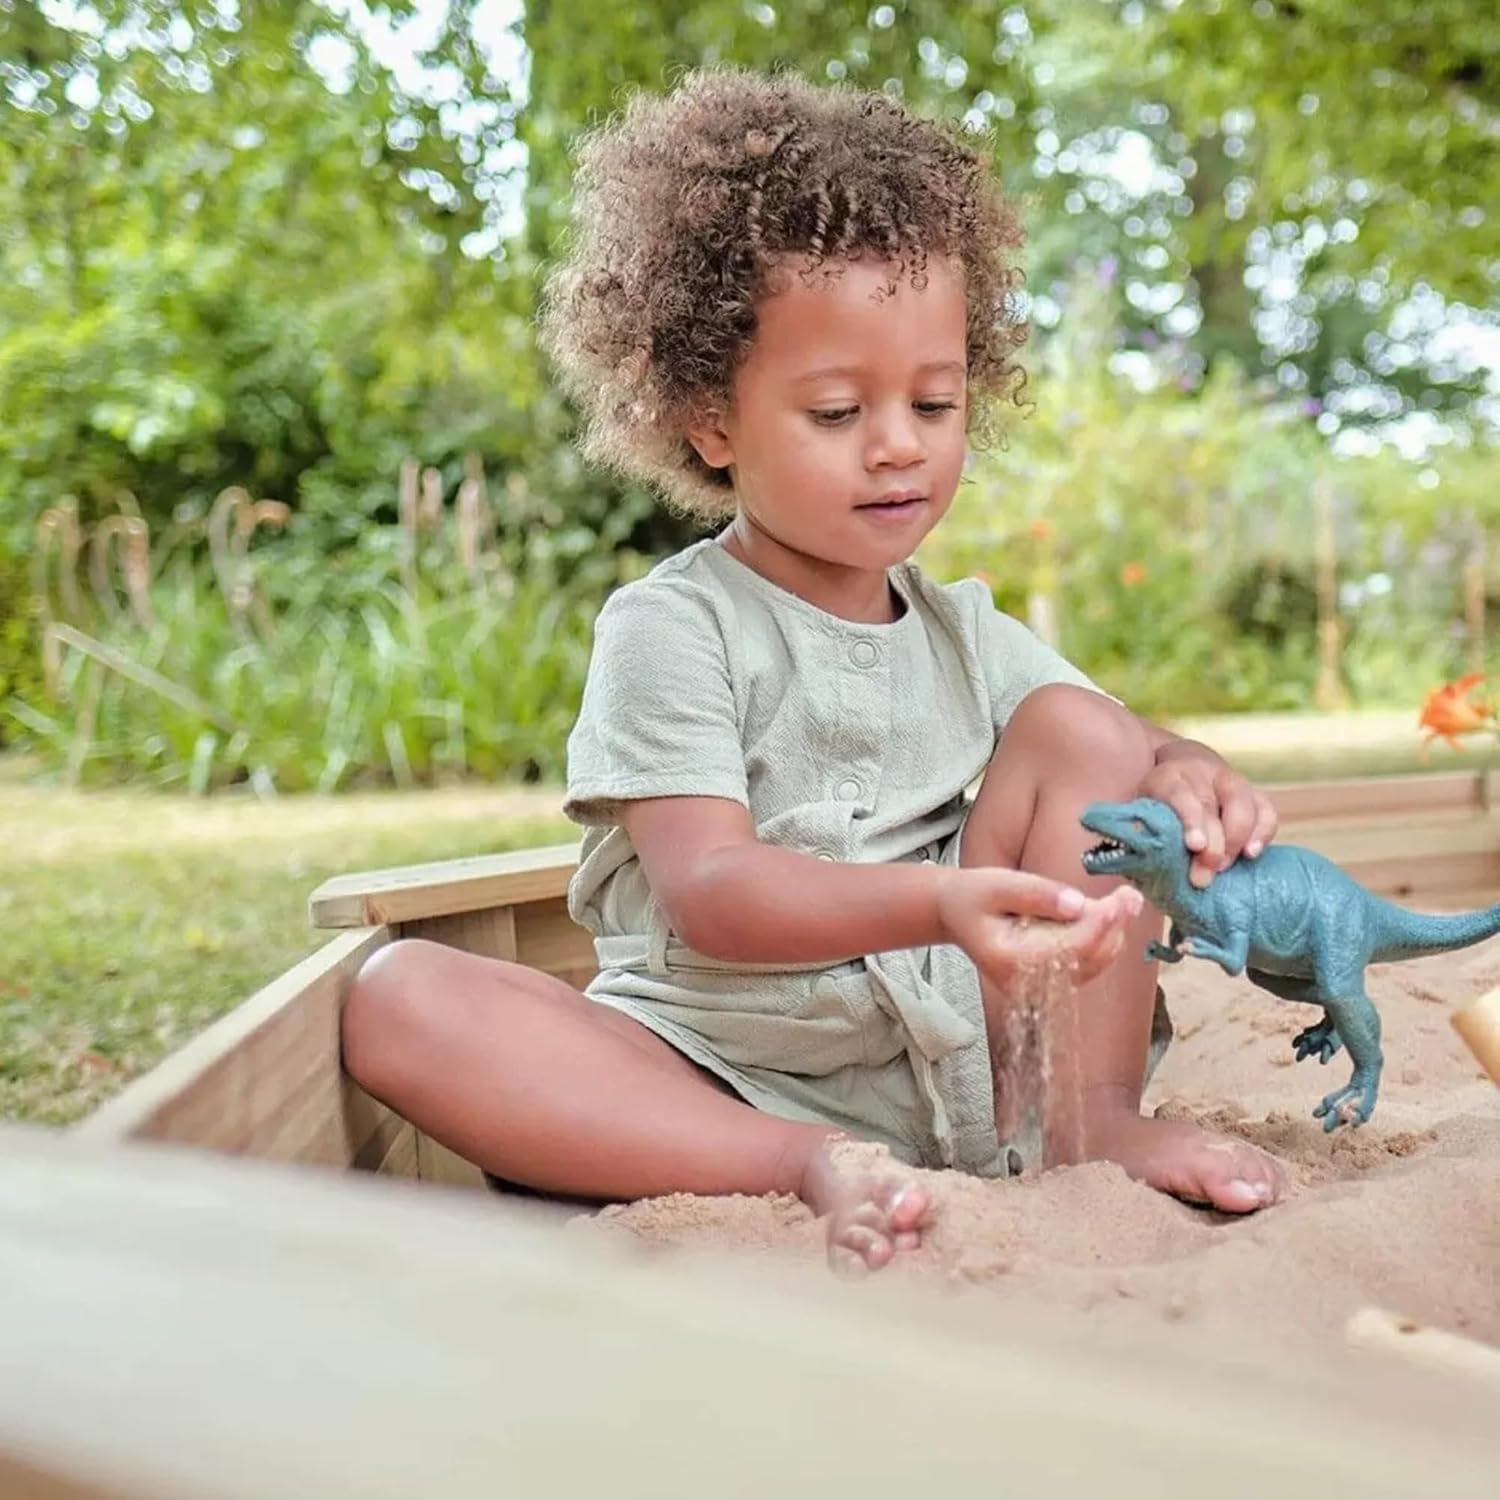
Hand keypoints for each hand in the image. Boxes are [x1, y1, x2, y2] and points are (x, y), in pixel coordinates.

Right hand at [936, 867, 1144, 990]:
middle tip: (1130, 895)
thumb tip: (1079, 905)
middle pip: (1086, 959)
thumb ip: (1036, 894)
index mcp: (1009, 962)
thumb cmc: (974, 896)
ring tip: (1122, 899)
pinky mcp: (1053, 978)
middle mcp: (1028, 983)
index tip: (1119, 901)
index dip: (1097, 926)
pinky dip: (1103, 938)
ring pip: (1093, 963)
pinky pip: (1089, 962)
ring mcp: (1042, 985)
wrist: (958, 913)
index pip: (1066, 950)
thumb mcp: (997, 884)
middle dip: (1113, 927)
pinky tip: (1106, 912)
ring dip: (1112, 932)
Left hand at [1142, 741, 1278, 888]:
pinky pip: (1266, 809)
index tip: (1194, 846)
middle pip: (1211, 806)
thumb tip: (1131, 858)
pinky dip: (1263, 831)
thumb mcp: (1142, 812)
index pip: (1181, 795)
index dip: (1190, 820)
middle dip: (1211, 843)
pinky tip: (1252, 853)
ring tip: (1224, 867)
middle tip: (1204, 875)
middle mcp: (1200, 773)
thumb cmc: (1158, 807)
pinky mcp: (1253, 791)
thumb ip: (1139, 831)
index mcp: (1168, 777)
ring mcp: (1230, 780)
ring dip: (1236, 839)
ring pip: (1242, 803)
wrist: (1182, 773)